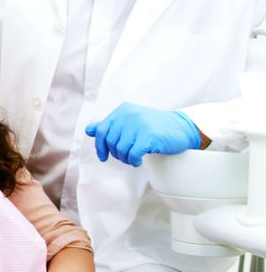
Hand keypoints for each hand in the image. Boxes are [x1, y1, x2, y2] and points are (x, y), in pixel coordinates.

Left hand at [85, 103, 200, 166]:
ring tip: (133, 159)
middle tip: (126, 157)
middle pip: (111, 142)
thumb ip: (110, 126)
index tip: (103, 156)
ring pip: (120, 149)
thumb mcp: (130, 122)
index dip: (100, 146)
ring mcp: (139, 124)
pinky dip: (133, 160)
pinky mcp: (149, 136)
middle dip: (116, 154)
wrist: (182, 128)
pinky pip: (132, 154)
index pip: (101, 130)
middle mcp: (129, 115)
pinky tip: (138, 160)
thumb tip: (89, 130)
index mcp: (122, 110)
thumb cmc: (154, 127)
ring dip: (125, 158)